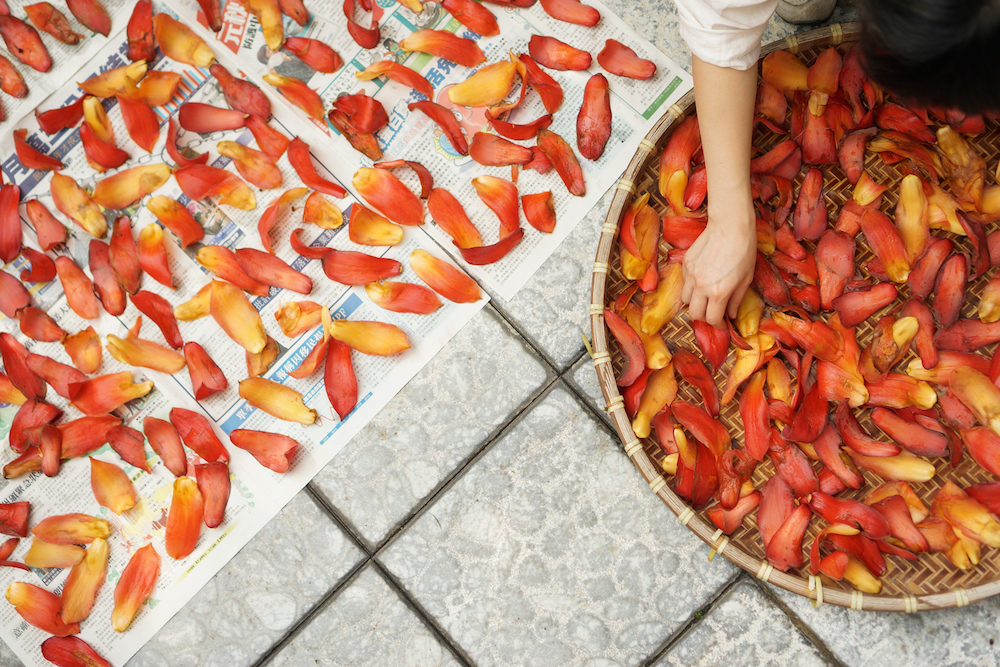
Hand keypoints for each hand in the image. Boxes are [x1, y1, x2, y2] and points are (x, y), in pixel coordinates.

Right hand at [681, 203, 756, 328]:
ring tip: (705, 297)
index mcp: (719, 292)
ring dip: (695, 302)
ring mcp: (690, 274)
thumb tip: (730, 315)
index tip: (721, 323)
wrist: (730, 226)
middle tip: (713, 313)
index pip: (712, 319)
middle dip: (704, 317)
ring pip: (686, 300)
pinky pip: (684, 282)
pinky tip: (702, 279)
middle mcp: (701, 286)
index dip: (717, 324)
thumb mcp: (746, 279)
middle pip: (694, 314)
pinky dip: (691, 286)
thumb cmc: (744, 250)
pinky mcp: (685, 264)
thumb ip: (736, 300)